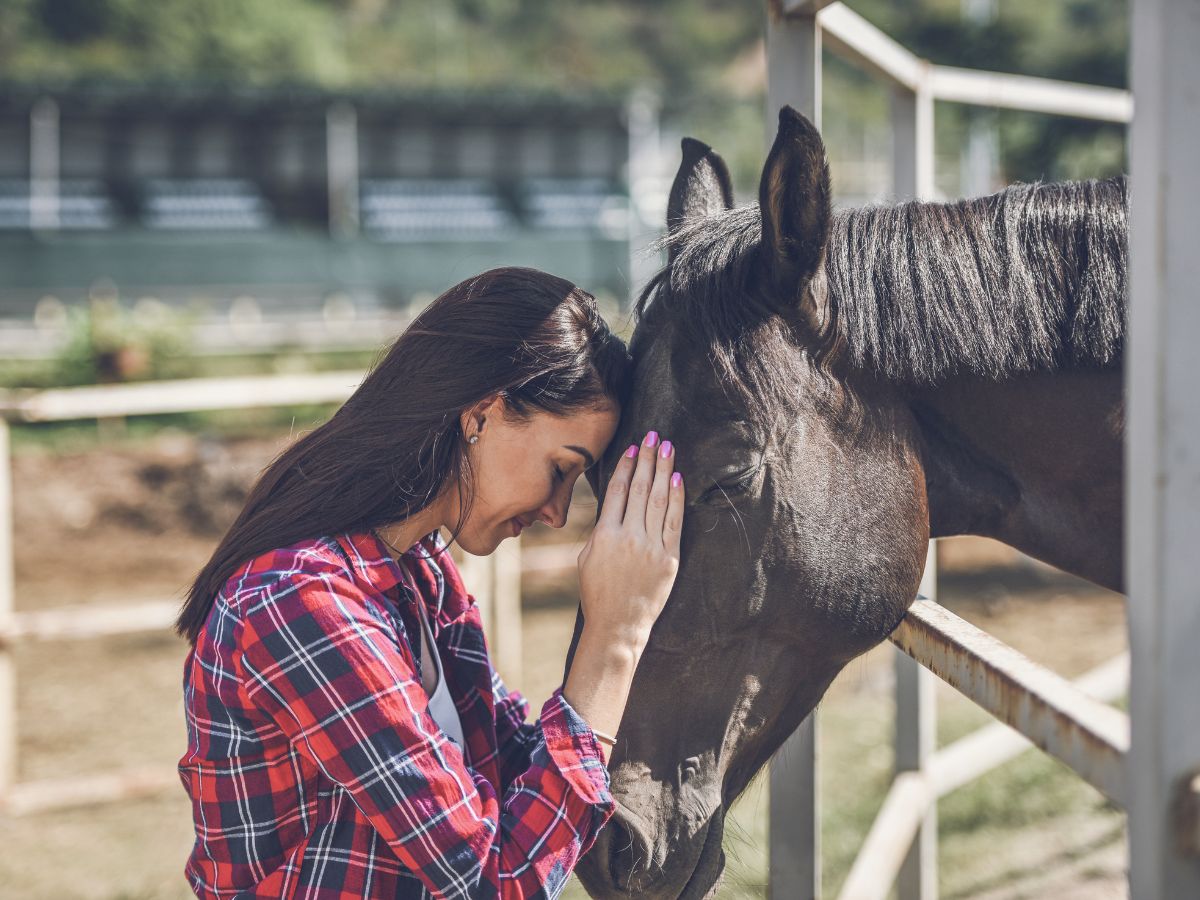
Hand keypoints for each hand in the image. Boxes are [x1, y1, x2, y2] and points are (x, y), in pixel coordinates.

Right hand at [577, 431, 683, 652]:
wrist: (618, 626)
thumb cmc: (597, 593)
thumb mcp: (587, 558)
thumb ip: (601, 530)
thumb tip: (616, 505)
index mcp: (604, 535)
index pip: (618, 490)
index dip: (627, 466)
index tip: (634, 447)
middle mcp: (629, 537)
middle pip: (641, 488)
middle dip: (648, 458)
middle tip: (654, 435)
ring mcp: (651, 547)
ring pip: (659, 499)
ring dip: (664, 469)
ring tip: (668, 447)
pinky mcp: (669, 558)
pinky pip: (674, 522)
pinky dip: (677, 498)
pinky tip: (678, 478)